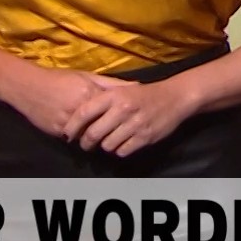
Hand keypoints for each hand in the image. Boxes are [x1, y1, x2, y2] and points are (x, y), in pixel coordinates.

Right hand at [2, 66, 134, 139]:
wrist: (28, 86)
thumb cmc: (59, 79)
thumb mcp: (87, 76)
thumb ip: (112, 83)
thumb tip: (136, 86)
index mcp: (90, 93)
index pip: (113, 109)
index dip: (121, 115)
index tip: (128, 118)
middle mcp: (80, 108)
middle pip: (103, 125)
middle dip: (110, 130)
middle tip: (117, 132)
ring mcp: (68, 121)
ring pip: (89, 135)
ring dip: (95, 136)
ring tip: (102, 135)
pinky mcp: (58, 131)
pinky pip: (74, 139)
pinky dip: (80, 137)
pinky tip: (83, 134)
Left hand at [62, 77, 198, 156]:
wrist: (174, 97)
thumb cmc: (143, 94)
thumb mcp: (121, 89)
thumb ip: (101, 100)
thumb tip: (77, 115)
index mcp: (114, 95)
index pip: (84, 113)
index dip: (71, 126)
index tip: (67, 135)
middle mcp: (123, 109)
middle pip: (93, 134)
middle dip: (85, 143)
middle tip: (85, 145)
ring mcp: (134, 124)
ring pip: (107, 145)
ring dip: (104, 146)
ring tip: (107, 142)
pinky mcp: (145, 137)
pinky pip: (122, 151)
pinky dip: (119, 150)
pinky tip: (121, 143)